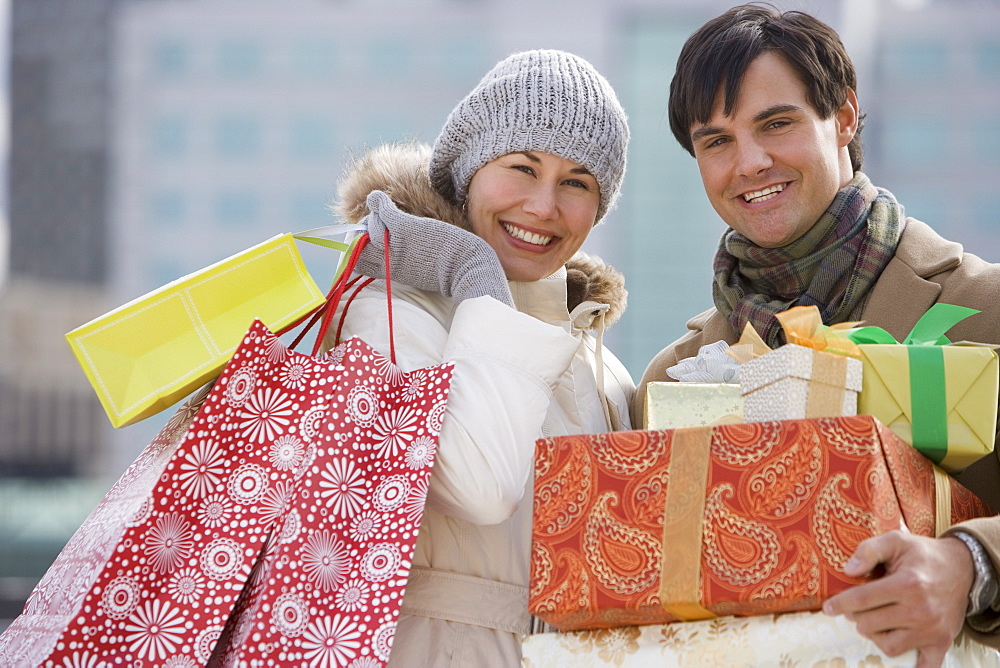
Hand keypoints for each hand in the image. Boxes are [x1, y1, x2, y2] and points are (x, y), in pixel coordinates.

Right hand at [355, 190, 512, 306]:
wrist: (466, 270)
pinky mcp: (406, 227)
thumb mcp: (416, 273)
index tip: (367, 243)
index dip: (357, 250)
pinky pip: (382, 210)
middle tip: (379, 226)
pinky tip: (378, 198)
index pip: (357, 263)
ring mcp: (395, 241)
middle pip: (360, 241)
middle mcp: (388, 259)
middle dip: (363, 231)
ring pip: (371, 223)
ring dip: (375, 216)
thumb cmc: (447, 272)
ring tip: (386, 214)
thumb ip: (399, 263)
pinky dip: (377, 201)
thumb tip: (389, 250)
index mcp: (390, 272)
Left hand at [822, 531, 973, 667]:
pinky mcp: (942, 641)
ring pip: (889, 646)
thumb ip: (868, 551)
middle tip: (858, 608)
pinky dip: (910, 665)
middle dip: (858, 616)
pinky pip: (924, 666)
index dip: (841, 604)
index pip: (863, 599)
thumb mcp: (896, 541)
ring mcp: (932, 629)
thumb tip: (848, 570)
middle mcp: (920, 610)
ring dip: (876, 635)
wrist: (964, 567)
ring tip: (876, 620)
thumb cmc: (923, 554)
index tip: (828, 608)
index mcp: (907, 584)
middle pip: (871, 624)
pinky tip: (898, 649)